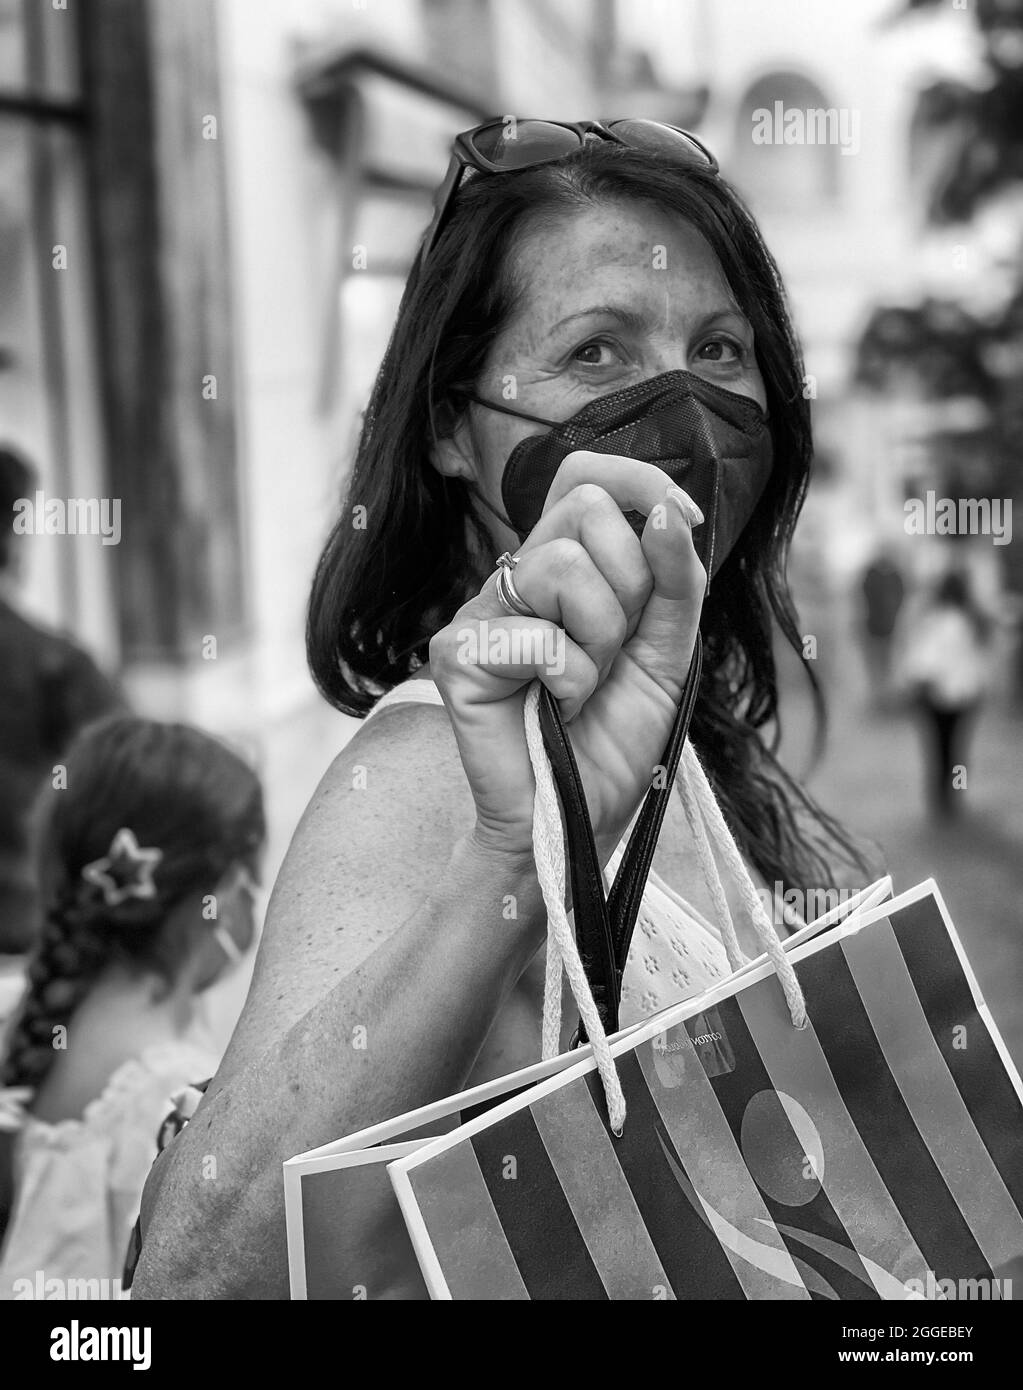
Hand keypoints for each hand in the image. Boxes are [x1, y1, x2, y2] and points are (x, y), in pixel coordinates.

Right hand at [429, 452, 706, 857]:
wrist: (577, 816)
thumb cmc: (613, 739)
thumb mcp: (667, 652)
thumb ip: (675, 582)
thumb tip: (668, 512)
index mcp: (563, 566)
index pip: (586, 475)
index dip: (640, 481)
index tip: (680, 522)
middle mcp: (517, 577)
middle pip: (587, 510)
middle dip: (629, 586)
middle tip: (612, 650)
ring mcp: (480, 610)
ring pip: (563, 567)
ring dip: (598, 641)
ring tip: (581, 685)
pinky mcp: (457, 652)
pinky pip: (538, 636)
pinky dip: (568, 681)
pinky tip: (551, 707)